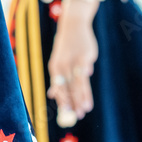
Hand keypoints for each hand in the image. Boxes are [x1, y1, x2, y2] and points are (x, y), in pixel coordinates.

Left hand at [47, 2, 98, 121]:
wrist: (73, 25)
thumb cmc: (66, 47)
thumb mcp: (58, 62)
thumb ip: (56, 79)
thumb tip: (52, 94)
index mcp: (54, 69)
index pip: (58, 89)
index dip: (63, 102)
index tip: (67, 114)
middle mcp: (62, 66)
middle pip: (68, 89)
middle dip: (73, 104)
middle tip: (78, 115)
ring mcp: (74, 61)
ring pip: (78, 83)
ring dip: (82, 97)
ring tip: (86, 109)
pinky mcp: (85, 56)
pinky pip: (86, 71)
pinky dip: (87, 80)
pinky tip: (89, 83)